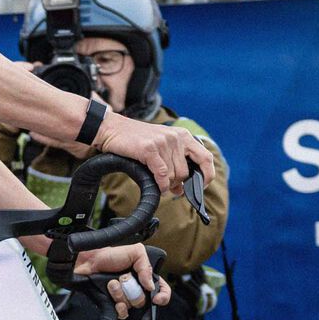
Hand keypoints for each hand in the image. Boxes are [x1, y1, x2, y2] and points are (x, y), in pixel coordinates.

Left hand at [73, 243, 167, 318]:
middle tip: (124, 278)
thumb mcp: (134, 252)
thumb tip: (151, 286)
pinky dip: (117, 306)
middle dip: (135, 290)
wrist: (86, 263)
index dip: (163, 296)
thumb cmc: (108, 255)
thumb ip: (146, 265)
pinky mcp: (113, 305)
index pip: (161, 290)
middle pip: (145, 300)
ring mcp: (124, 298)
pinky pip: (122, 313)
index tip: (157, 298)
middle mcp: (136, 288)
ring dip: (121, 294)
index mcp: (143, 276)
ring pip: (132, 306)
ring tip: (112, 283)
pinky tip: (110, 294)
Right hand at [95, 112, 214, 192]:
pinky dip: (161, 185)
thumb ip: (174, 165)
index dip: (207, 175)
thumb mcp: (160, 148)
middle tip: (169, 186)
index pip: (206, 157)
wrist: (111, 129)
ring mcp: (163, 143)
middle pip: (186, 172)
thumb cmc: (135, 140)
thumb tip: (181, 190)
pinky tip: (158, 186)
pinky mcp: (150, 149)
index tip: (202, 186)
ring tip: (158, 182)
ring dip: (167, 184)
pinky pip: (162, 175)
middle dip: (178, 183)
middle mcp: (176, 137)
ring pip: (174, 175)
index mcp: (183, 135)